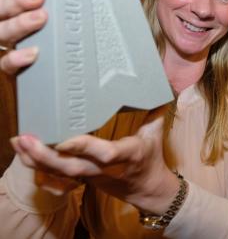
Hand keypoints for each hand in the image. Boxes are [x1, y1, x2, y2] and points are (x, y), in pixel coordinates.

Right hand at [0, 0, 46, 73]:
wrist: (4, 69)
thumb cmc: (32, 30)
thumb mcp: (30, 8)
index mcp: (3, 8)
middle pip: (0, 9)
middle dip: (17, 1)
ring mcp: (0, 43)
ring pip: (2, 33)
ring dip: (20, 24)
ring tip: (40, 17)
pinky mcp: (5, 65)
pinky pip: (5, 65)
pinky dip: (16, 59)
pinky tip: (32, 53)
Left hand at [10, 107, 179, 214]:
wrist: (146, 189)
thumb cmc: (150, 157)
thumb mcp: (156, 133)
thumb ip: (155, 109)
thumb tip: (163, 84)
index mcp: (127, 154)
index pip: (104, 153)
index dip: (83, 147)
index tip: (63, 140)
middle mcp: (105, 167)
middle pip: (72, 166)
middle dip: (46, 155)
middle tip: (26, 137)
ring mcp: (91, 175)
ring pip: (60, 173)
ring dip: (36, 159)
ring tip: (19, 141)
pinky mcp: (81, 178)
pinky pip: (56, 176)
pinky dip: (38, 167)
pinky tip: (23, 154)